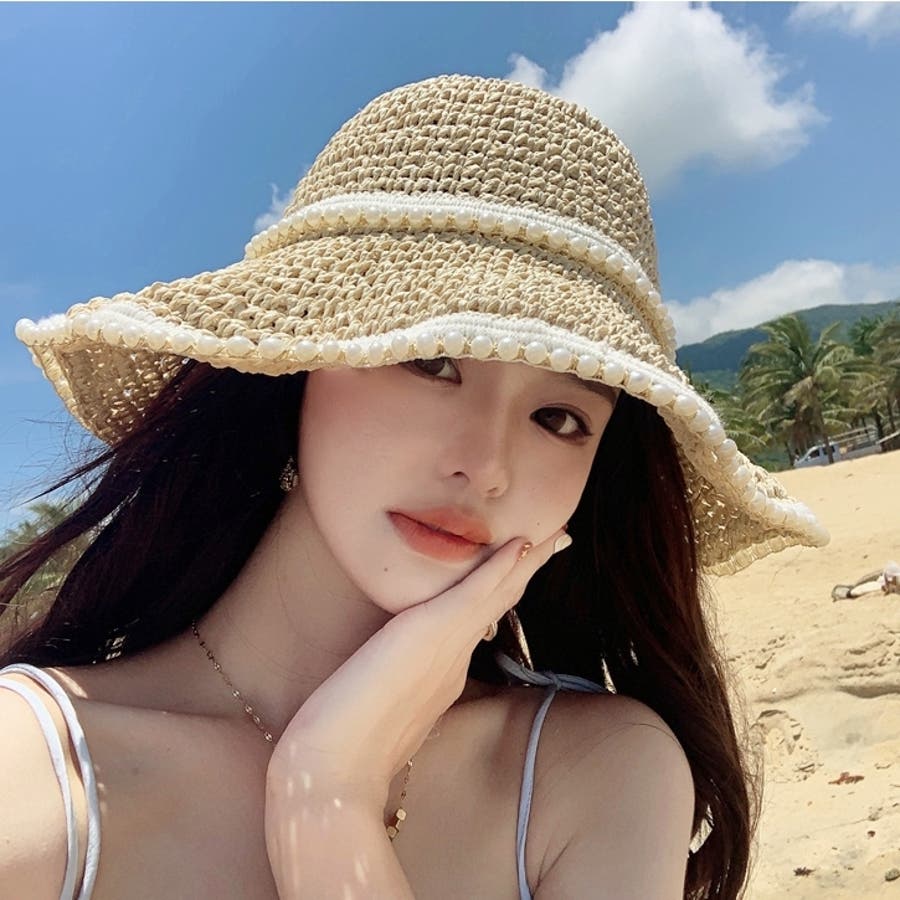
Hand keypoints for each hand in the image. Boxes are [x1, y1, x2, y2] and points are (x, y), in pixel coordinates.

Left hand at [266, 526, 571, 814]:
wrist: (334, 770)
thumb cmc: (344, 747)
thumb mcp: (379, 711)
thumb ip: (397, 692)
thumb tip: (399, 679)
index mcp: (442, 678)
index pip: (477, 625)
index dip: (500, 596)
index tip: (517, 574)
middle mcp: (453, 662)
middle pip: (497, 607)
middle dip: (526, 573)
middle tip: (554, 543)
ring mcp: (447, 648)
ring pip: (495, 597)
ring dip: (524, 564)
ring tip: (551, 537)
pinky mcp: (432, 632)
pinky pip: (475, 593)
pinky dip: (499, 568)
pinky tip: (518, 545)